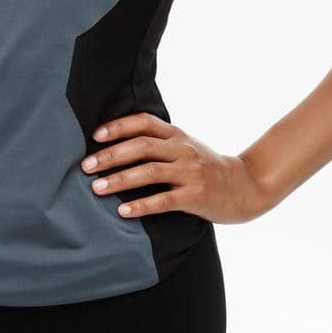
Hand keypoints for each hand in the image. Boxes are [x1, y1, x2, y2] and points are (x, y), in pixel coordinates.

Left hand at [81, 112, 273, 223]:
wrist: (246, 186)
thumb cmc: (207, 168)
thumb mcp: (186, 147)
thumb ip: (160, 143)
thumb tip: (117, 144)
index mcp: (177, 135)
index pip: (144, 122)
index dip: (118, 126)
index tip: (95, 135)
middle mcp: (183, 150)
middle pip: (141, 146)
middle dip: (110, 155)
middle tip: (86, 166)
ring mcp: (191, 173)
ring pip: (149, 172)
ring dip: (119, 180)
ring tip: (96, 188)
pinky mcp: (196, 196)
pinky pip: (164, 200)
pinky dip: (141, 205)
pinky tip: (123, 210)